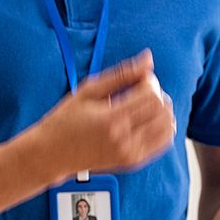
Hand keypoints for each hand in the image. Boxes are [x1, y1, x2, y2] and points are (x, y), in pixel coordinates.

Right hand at [28, 51, 175, 178]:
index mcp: (110, 119)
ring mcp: (130, 153)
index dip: (149, 81)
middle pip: (162, 110)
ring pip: (168, 126)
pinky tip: (146, 120)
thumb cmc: (64, 121)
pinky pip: (164, 142)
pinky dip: (162, 127)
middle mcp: (123, 139)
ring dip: (162, 111)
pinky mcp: (133, 161)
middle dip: (157, 94)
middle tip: (141, 91)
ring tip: (144, 106)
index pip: (150, 95)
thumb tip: (148, 58)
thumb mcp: (87, 92)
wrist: (51, 155)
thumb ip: (120, 74)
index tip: (137, 79)